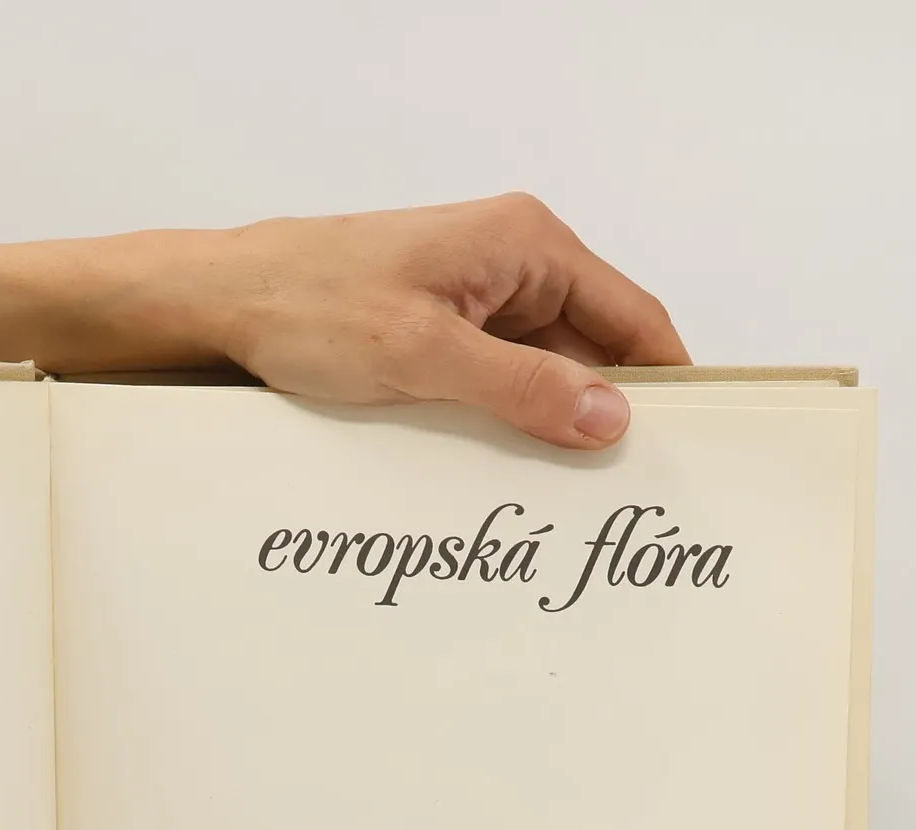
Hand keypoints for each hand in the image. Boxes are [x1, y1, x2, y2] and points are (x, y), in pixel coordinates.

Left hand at [198, 193, 689, 449]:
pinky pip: (492, 380)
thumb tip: (610, 418)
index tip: (689, 442)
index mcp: (527, 245)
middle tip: (619, 492)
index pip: (632, 316)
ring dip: (545, 426)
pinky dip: (501, 422)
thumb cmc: (312, 304)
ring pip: (538, 372)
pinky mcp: (437, 329)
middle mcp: (511, 264)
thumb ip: (522, 388)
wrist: (226, 300)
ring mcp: (473, 298)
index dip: (663, 380)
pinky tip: (500, 472)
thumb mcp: (424, 355)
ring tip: (563, 496)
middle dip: (602, 415)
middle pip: (589, 349)